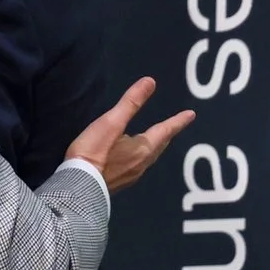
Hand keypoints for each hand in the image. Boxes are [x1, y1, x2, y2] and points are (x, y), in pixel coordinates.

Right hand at [67, 77, 196, 192]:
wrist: (78, 187)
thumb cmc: (95, 152)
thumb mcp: (111, 122)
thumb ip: (130, 103)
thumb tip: (150, 82)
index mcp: (143, 148)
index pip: (165, 131)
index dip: (177, 121)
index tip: (191, 115)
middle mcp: (141, 164)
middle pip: (159, 146)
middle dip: (166, 135)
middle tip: (172, 128)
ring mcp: (130, 176)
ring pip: (148, 158)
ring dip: (154, 148)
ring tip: (154, 142)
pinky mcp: (117, 184)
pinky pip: (136, 167)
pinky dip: (140, 158)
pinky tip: (131, 160)